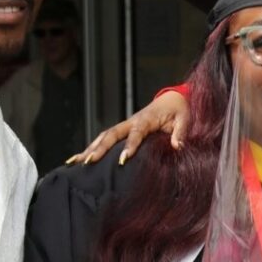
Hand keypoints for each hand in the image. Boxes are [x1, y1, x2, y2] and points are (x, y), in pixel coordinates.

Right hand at [66, 90, 190, 165]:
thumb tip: (177, 146)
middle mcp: (131, 122)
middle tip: (89, 162)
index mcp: (146, 120)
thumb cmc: (178, 111)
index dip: (129, 146)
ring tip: (76, 162)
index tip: (123, 160)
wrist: (171, 99)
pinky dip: (92, 148)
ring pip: (103, 136)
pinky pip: (104, 139)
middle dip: (100, 148)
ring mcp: (124, 126)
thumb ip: (180, 132)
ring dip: (90, 148)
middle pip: (111, 134)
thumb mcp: (184, 119)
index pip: (136, 133)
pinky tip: (80, 159)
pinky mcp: (122, 131)